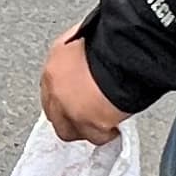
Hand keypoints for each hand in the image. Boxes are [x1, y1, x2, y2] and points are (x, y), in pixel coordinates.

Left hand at [40, 28, 125, 143]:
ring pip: (70, 131)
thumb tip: (84, 51)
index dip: (63, 99)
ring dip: (85, 128)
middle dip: (70, 117)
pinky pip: (96, 137)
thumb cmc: (112, 42)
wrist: (125, 54)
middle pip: (55, 115)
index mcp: (53, 66)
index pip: (50, 91)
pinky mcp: (88, 124)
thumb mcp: (85, 38)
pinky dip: (106, 134)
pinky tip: (115, 126)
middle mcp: (55, 90)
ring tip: (102, 123)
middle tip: (88, 115)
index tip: (76, 101)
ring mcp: (69, 110)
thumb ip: (79, 50)